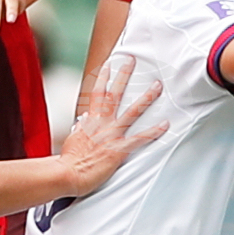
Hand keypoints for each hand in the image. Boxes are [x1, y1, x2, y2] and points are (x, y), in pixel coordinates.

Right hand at [60, 53, 165, 193]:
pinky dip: (153, 131)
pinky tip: (165, 124)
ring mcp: (111, 135)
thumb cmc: (69, 160)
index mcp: (90, 120)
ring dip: (146, 98)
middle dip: (124, 75)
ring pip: (132, 112)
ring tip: (157, 86)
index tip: (109, 64)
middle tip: (132, 60)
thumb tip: (85, 117)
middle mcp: (102, 123)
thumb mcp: (74, 139)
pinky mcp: (119, 149)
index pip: (97, 93)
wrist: (67, 174)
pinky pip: (140, 138)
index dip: (103, 77)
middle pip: (115, 94)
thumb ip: (81, 127)